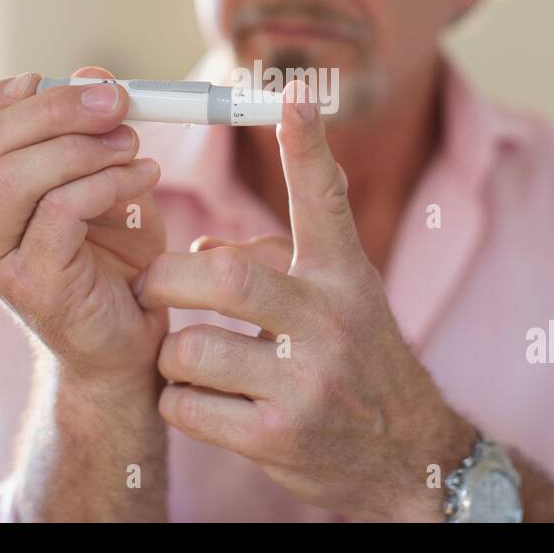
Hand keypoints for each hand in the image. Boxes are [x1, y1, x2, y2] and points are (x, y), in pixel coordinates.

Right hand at [0, 67, 167, 393]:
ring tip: (133, 147)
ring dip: (82, 147)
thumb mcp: (103, 177)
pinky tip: (144, 181)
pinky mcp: (29, 283)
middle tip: (117, 102)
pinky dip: (107, 183)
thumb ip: (92, 129)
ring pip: (10, 174)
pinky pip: (58, 211)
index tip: (50, 81)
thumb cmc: (113, 257)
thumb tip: (95, 79)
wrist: (127, 343)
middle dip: (57, 107)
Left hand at [135, 82, 475, 520]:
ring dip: (171, 352)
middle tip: (147, 285)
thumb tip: (198, 252)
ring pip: (192, 347)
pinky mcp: (278, 438)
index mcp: (344, 277)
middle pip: (226, 278)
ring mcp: (306, 384)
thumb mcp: (342, 297)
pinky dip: (177, 399)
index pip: (324, 202)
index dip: (308, 148)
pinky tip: (200, 401)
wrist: (406, 455)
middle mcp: (330, 322)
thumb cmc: (357, 360)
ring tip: (186, 358)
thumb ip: (277, 261)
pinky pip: (187, 405)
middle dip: (165, 280)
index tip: (293, 97)